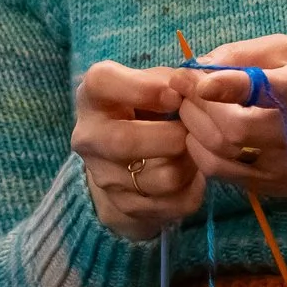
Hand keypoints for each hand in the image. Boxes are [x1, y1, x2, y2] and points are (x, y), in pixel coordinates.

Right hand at [73, 60, 204, 240]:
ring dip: (191, 163)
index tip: (174, 96)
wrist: (126, 156)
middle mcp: (89, 137)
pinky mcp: (126, 206)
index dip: (142, 89)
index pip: (101, 83)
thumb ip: (173, 80)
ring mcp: (104, 177)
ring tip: (195, 149)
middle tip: (192, 129)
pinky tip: (191, 172)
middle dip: (172, 135)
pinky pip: (177, 202)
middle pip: (126, 141)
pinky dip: (194, 187)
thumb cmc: (145, 107)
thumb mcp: (152, 83)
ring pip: (163, 178)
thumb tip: (197, 90)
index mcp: (93, 96)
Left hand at [176, 36, 286, 207]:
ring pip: (224, 153)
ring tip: (187, 109)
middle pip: (237, 127)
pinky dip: (199, 152)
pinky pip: (222, 174)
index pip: (271, 90)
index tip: (198, 80)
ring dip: (193, 128)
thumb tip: (200, 65)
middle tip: (182, 88)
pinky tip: (197, 135)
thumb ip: (247, 54)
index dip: (230, 85)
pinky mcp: (273, 187)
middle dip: (198, 106)